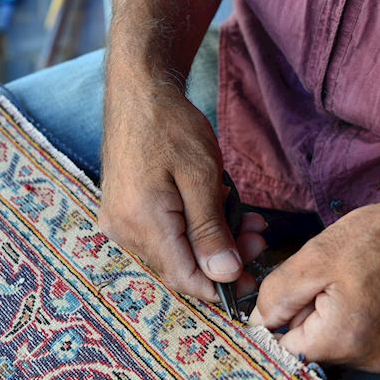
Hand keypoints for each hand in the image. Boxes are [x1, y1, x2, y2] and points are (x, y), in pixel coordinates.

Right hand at [99, 92, 266, 300]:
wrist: (139, 92)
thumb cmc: (172, 126)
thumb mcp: (202, 177)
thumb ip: (211, 230)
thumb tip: (224, 274)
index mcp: (142, 223)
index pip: (185, 278)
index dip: (220, 288)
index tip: (252, 280)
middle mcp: (124, 230)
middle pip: (181, 267)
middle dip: (224, 259)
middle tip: (258, 237)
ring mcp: (121, 222)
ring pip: (176, 251)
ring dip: (213, 241)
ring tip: (246, 220)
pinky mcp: (125, 212)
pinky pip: (165, 235)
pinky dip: (195, 229)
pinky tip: (218, 210)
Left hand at [250, 195, 379, 372]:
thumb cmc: (375, 236)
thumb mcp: (314, 256)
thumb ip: (278, 295)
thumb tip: (258, 324)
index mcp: (345, 338)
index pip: (289, 349)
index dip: (286, 319)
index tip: (300, 293)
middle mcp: (372, 360)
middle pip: (316, 351)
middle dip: (313, 320)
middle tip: (332, 282)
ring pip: (341, 350)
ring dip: (337, 324)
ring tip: (356, 286)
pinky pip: (367, 347)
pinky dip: (362, 327)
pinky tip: (375, 297)